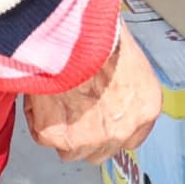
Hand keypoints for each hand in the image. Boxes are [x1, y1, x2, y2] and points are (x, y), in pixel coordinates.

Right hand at [27, 27, 161, 163]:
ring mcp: (89, 138)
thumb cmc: (101, 35)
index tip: (100, 119)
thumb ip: (123, 92)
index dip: (111, 128)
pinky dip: (39, 119)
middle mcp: (121, 130)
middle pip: (100, 150)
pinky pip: (43, 137)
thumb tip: (108, 97)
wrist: (74, 33)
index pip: (131, 139)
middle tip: (73, 107)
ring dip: (62, 131)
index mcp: (145, 109)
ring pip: (71, 150)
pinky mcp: (56, 137)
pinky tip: (44, 95)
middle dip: (86, 134)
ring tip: (57, 99)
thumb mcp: (130, 62)